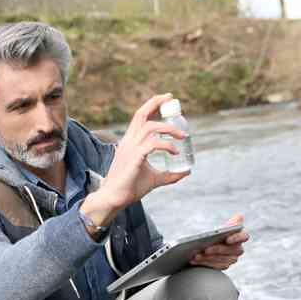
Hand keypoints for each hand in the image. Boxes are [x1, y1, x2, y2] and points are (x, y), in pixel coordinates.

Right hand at [80, 93, 189, 236]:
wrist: (114, 199)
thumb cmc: (130, 188)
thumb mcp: (153, 179)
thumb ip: (168, 174)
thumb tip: (185, 172)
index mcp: (130, 142)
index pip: (140, 117)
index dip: (153, 105)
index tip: (167, 100)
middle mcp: (129, 141)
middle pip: (142, 114)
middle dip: (157, 103)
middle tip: (173, 101)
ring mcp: (130, 148)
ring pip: (151, 127)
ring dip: (169, 128)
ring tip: (183, 136)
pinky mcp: (134, 158)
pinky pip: (153, 144)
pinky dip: (167, 145)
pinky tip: (175, 151)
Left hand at [190, 214, 248, 269]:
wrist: (205, 244)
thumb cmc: (216, 233)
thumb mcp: (221, 227)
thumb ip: (231, 223)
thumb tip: (239, 216)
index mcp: (240, 236)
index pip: (244, 237)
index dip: (237, 238)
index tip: (227, 239)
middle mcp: (238, 248)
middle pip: (232, 250)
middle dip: (218, 249)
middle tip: (206, 249)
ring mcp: (231, 258)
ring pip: (223, 259)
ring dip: (208, 257)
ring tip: (196, 255)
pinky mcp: (223, 265)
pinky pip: (215, 266)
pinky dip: (204, 263)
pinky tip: (194, 260)